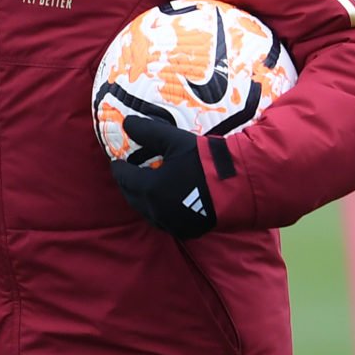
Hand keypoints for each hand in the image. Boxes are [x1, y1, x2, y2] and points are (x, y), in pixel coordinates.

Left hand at [109, 116, 215, 239]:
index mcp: (150, 189)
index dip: (119, 169)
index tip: (116, 162)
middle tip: (127, 174)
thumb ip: (148, 132)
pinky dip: (159, 212)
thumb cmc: (205, 160)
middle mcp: (157, 210)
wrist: (239, 184)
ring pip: (148, 212)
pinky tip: (164, 204)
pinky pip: (165, 222)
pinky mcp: (188, 230)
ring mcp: (172, 223)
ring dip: (142, 200)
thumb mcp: (175, 140)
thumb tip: (127, 123)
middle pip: (133, 198)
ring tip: (143, 189)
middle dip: (127, 185)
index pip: (125, 178)